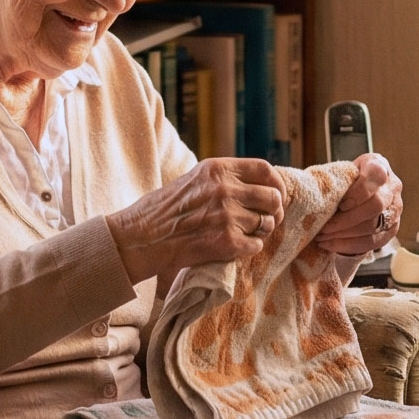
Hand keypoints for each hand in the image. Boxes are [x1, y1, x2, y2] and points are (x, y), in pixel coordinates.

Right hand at [107, 157, 285, 288]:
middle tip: (266, 220)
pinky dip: (248, 249)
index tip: (277, 194)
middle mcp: (226, 189)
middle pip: (272, 198)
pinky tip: (232, 247)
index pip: (265, 170)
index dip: (277, 184)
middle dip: (273, 211)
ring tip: (242, 234)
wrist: (142, 237)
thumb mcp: (194, 180)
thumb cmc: (164, 210)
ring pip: (266, 224)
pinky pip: (256, 246)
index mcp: (217, 169)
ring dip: (259, 232)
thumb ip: (224, 179)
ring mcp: (228, 215)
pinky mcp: (227, 241)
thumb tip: (260, 185)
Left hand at [315, 151, 401, 258]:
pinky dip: (349, 245)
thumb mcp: (341, 172)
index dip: (358, 192)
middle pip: (375, 206)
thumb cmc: (346, 180)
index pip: (376, 177)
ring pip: (373, 226)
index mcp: (379, 166)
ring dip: (344, 235)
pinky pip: (373, 242)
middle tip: (324, 227)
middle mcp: (392, 188)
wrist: (360, 192)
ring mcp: (395, 210)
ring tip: (322, 237)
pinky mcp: (391, 229)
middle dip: (346, 219)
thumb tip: (316, 194)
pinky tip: (331, 244)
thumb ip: (335, 179)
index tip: (340, 204)